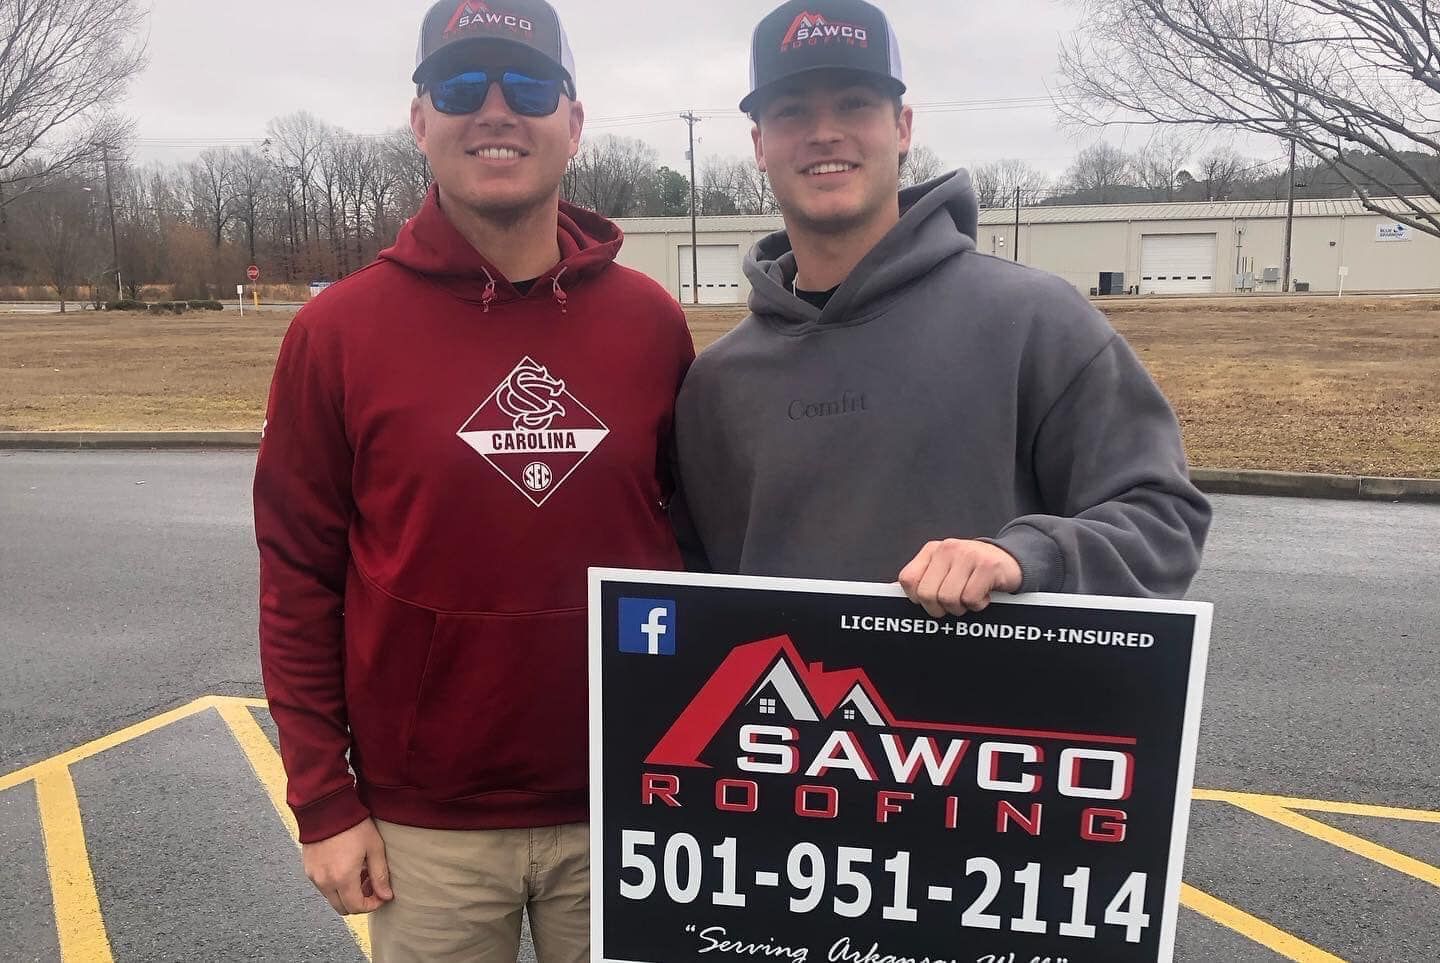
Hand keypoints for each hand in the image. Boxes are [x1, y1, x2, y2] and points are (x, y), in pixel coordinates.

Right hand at [302, 818, 393, 914]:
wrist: (327, 808)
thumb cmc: (354, 825)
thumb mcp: (374, 848)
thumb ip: (380, 875)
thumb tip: (386, 896)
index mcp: (342, 878)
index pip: (356, 907)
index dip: (371, 905)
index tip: (381, 895)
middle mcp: (325, 881)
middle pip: (342, 908)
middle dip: (358, 902)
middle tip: (370, 885)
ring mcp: (314, 876)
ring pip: (332, 898)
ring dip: (346, 893)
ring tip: (360, 873)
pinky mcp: (308, 869)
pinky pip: (323, 886)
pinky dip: (335, 884)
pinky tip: (346, 867)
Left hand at [898, 539, 1022, 616]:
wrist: (1010, 561)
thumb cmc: (971, 573)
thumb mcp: (943, 571)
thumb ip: (919, 580)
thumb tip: (887, 592)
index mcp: (931, 550)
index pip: (908, 581)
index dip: (918, 599)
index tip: (933, 600)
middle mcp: (947, 548)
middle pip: (927, 594)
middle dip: (940, 608)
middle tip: (954, 603)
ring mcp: (968, 555)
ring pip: (949, 599)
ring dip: (961, 608)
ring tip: (970, 597)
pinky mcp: (988, 566)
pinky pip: (971, 599)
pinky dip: (978, 606)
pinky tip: (984, 595)